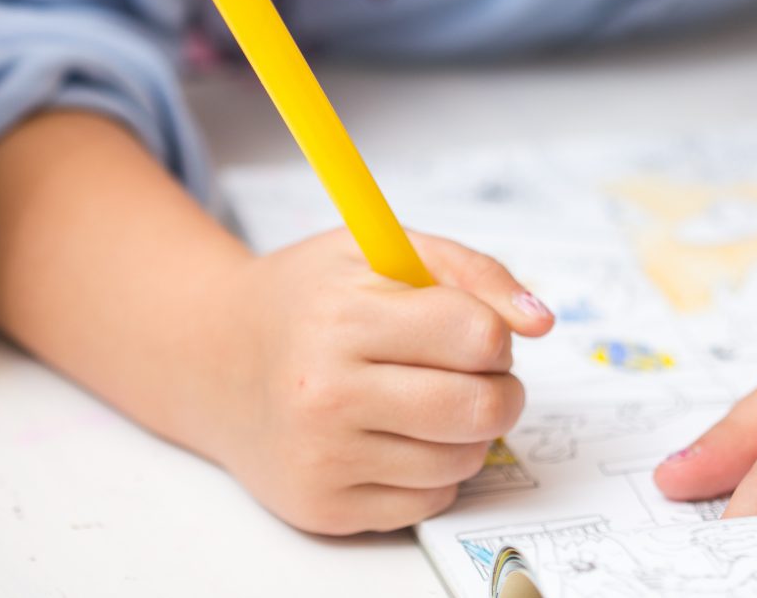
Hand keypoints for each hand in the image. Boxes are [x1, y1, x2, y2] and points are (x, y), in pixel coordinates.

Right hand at [205, 228, 553, 534]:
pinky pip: (428, 501)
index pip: (477, 335)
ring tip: (433, 400)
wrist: (215, 359)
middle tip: (480, 374)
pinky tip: (400, 436)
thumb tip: (542, 322)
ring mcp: (323, 456)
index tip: (476, 331)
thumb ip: (471, 272)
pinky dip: (434, 471)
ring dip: (470, 432)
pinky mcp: (323, 507)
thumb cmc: (309, 298)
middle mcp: (327, 391)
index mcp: (344, 315)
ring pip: (462, 460)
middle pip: (480, 407)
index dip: (495, 332)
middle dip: (502, 389)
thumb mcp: (380, 249)